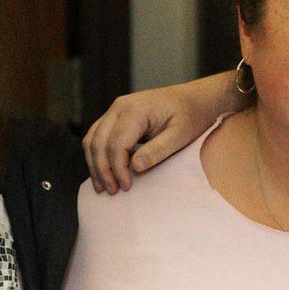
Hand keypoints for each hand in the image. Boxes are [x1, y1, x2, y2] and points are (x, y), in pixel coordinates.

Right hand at [83, 74, 231, 192]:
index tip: (126, 187)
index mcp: (135, 109)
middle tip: (112, 191)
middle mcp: (120, 106)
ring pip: (92, 139)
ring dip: (95, 164)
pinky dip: (97, 154)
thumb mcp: (180, 135)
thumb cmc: (191, 115)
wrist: (196, 98)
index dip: (118, 169)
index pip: (116, 144)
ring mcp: (116, 109)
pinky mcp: (117, 116)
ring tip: (103, 186)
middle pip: (98, 142)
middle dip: (103, 170)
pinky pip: (97, 136)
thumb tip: (135, 167)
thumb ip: (157, 150)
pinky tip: (104, 172)